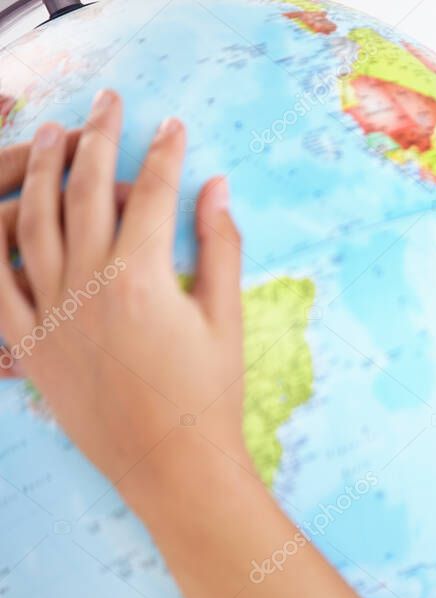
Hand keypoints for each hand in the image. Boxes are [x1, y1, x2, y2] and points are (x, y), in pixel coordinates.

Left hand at [0, 89, 252, 496]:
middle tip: (108, 104)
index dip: (165, 154)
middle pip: (86, 192)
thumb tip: (218, 190)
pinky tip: (0, 211)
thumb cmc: (208, 396)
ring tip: (51, 133)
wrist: (172, 466)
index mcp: (142, 278)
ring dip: (42, 171)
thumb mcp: (226, 318)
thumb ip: (221, 247)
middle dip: (99, 140)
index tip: (173, 126)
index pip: (151, 194)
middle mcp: (88, 286)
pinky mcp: (31, 344)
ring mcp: (51, 314)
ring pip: (35, 223)